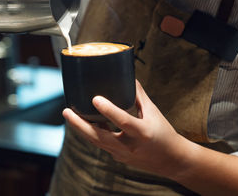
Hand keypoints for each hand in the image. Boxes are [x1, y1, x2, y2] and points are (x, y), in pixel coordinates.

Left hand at [62, 80, 191, 177]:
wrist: (171, 160)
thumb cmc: (164, 133)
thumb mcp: (154, 112)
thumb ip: (139, 96)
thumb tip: (128, 77)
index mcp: (143, 133)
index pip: (123, 121)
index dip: (108, 110)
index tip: (95, 98)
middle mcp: (130, 146)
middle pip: (99, 137)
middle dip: (80, 125)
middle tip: (66, 111)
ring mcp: (122, 154)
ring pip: (96, 141)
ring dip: (81, 128)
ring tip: (69, 114)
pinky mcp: (118, 157)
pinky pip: (101, 143)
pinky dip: (92, 132)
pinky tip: (84, 121)